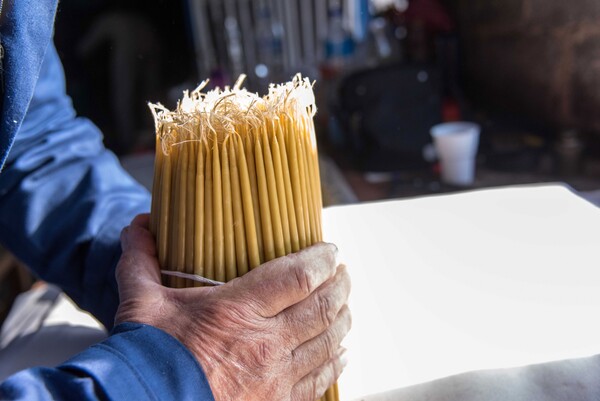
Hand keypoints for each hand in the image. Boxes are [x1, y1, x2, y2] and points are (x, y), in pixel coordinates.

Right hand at [115, 214, 351, 400]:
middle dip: (339, 286)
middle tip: (343, 274)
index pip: (298, 276)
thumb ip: (141, 261)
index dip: (321, 259)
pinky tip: (340, 354)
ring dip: (341, 321)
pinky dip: (334, 364)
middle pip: (322, 307)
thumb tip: (137, 227)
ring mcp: (275, 378)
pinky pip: (319, 382)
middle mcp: (266, 343)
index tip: (330, 250)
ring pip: (327, 343)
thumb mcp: (140, 304)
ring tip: (345, 307)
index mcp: (238, 311)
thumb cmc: (147, 359)